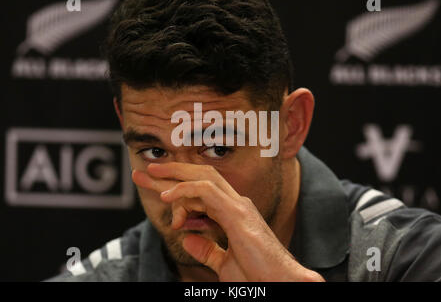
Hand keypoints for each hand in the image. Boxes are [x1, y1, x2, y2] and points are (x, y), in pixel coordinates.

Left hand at [132, 162, 323, 281]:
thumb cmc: (258, 277)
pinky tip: (167, 196)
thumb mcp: (225, 264)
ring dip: (173, 175)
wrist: (282, 283)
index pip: (200, 192)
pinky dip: (184, 191)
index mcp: (233, 214)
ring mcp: (238, 206)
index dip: (176, 187)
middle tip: (145, 171)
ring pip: (202, 178)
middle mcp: (236, 204)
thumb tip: (188, 239)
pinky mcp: (237, 214)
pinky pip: (207, 192)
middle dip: (171, 172)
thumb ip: (208, 250)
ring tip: (149, 174)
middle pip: (200, 178)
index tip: (154, 189)